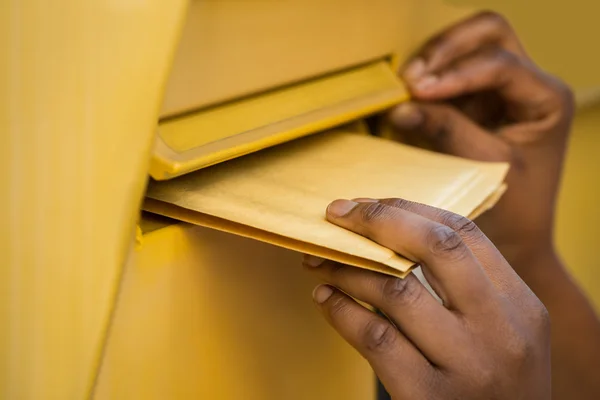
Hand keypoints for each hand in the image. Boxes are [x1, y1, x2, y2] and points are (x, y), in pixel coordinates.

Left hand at [303, 198, 550, 398]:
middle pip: (435, 247)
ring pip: (396, 290)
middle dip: (376, 220)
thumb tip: (393, 235)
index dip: (407, 209)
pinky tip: (326, 299)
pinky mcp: (429, 398)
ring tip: (320, 261)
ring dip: (346, 268)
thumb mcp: (504, 334)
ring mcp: (468, 366)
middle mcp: (500, 332)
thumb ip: (468, 289)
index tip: (366, 205)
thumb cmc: (493, 386)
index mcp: (521, 305)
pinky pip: (375, 338)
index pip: (463, 233)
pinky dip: (341, 311)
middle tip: (336, 213)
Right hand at [388, 11, 574, 266]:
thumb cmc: (513, 208)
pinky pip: (451, 76)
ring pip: (469, 46)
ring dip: (436, 60)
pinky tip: (410, 96)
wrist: (517, 236)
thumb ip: (446, 131)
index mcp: (545, 99)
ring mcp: (501, 91)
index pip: (500, 65)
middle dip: (448, 48)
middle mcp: (527, 85)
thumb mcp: (483, 167)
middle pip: (490, 33)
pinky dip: (429, 81)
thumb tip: (401, 108)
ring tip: (406, 85)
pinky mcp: (477, 103)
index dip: (456, 74)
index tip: (418, 90)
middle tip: (412, 77)